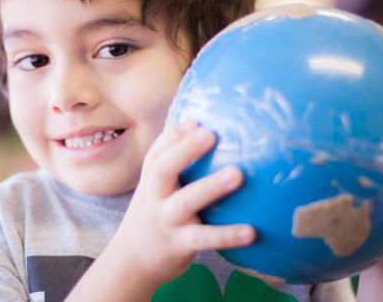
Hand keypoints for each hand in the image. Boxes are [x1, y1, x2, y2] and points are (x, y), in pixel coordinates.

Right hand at [114, 122, 254, 284]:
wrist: (132, 261)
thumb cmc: (155, 214)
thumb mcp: (155, 188)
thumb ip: (172, 163)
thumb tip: (201, 128)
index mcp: (151, 179)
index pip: (157, 152)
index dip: (174, 135)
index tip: (195, 121)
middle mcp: (155, 196)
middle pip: (164, 168)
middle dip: (185, 150)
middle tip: (210, 134)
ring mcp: (166, 220)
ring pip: (186, 201)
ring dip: (210, 187)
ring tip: (237, 174)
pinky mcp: (179, 244)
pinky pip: (204, 239)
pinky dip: (227, 235)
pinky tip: (250, 231)